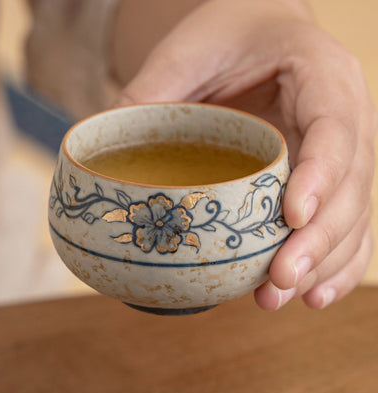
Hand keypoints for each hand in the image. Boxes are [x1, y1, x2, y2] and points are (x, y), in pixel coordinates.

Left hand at [115, 0, 376, 309]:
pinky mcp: (328, 177)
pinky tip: (310, 296)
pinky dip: (335, 264)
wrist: (259, 32)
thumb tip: (102, 147)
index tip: (292, 218)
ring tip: (277, 299)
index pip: (335, 129)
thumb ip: (152, 91)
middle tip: (277, 281)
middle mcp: (345, 114)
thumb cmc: (228, 34)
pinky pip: (346, 224)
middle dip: (318, 240)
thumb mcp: (187, 49)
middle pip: (349, 186)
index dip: (320, 177)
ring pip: (351, 215)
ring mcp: (342, 150)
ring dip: (323, 264)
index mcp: (321, 73)